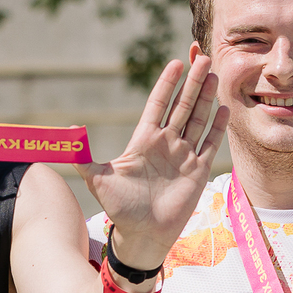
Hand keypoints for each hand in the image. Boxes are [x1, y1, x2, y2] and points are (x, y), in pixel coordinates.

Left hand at [75, 57, 228, 268]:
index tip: (174, 63)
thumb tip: (68, 132)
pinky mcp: (198, 171)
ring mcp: (184, 156)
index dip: (166, 84)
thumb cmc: (119, 207)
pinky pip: (211, 144)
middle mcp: (166, 144)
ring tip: (214, 75)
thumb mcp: (97, 179)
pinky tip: (224, 108)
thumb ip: (83, 155)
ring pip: (198, 119)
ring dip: (206, 97)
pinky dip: (218, 127)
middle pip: (182, 106)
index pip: (158, 105)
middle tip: (201, 58)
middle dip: (192, 83)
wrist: (142, 234)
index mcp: (144, 140)